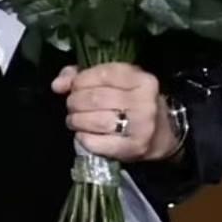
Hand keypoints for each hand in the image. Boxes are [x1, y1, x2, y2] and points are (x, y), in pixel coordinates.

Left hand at [51, 61, 181, 161]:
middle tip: (72, 106)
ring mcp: (141, 126)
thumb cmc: (133, 102)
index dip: (80, 80)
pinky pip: (97, 142)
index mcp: (142, 79)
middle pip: (94, 98)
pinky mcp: (133, 148)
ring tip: (74, 120)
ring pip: (94, 120)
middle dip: (74, 102)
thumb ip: (83, 76)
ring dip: (76, 120)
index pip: (103, 74)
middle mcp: (144, 101)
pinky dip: (83, 138)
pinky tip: (83, 135)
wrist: (163, 134)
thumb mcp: (116, 82)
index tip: (74, 87)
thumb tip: (57, 84)